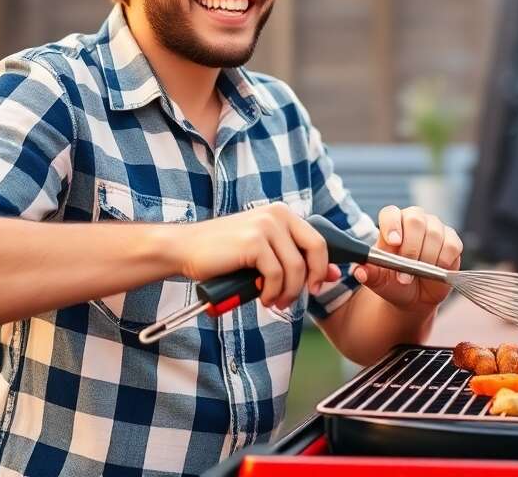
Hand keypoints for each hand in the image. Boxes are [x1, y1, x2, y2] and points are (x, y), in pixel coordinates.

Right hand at [171, 203, 338, 309]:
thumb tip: (332, 273)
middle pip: (316, 250)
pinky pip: (276, 274)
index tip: (317, 286)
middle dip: (313, 279)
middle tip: (299, 297)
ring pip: (296, 268)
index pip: (318, 241)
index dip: (322, 267)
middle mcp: (277, 215)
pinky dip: (272, 292)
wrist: (185, 249)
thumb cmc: (224, 255)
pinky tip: (262, 297)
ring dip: (288, 292)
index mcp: (281, 214)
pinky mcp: (253, 242)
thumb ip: (292, 258)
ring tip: (274, 302)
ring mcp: (265, 226)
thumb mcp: (263, 253)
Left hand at [352, 205, 461, 313]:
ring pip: (434, 234)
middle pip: (415, 220)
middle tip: (405, 272)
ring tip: (419, 275)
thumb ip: (369, 274)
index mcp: (391, 223)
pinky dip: (443, 261)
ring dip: (426, 259)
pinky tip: (435, 271)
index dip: (392, 225)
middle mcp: (413, 220)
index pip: (390, 213)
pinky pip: (451, 246)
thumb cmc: (393, 283)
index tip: (393, 243)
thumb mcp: (379, 282)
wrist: (415, 296)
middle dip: (411, 248)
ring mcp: (435, 228)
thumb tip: (359, 270)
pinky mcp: (452, 240)